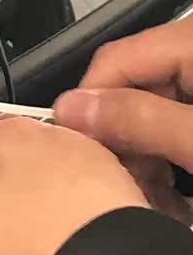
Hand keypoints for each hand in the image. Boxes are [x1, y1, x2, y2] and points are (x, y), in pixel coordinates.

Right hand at [54, 14, 192, 224]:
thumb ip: (139, 119)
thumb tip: (75, 109)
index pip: (113, 60)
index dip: (88, 106)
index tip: (79, 150)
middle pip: (131, 86)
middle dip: (120, 137)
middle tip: (121, 181)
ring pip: (153, 109)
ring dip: (145, 153)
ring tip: (153, 194)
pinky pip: (178, 121)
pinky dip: (170, 152)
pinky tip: (174, 186)